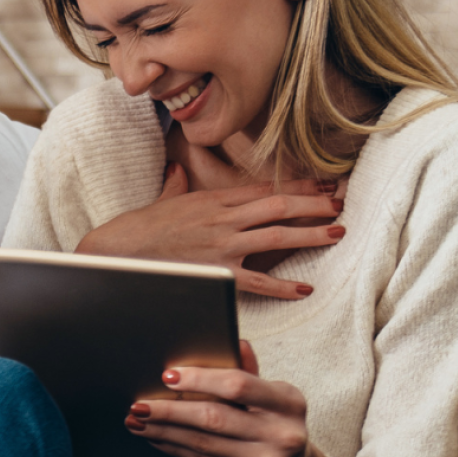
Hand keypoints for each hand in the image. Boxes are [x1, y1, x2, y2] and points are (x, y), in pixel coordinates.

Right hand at [75, 153, 344, 299]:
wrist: (116, 251)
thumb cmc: (136, 229)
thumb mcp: (162, 199)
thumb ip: (175, 184)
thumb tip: (176, 169)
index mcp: (212, 198)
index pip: (264, 188)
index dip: (297, 185)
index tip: (322, 184)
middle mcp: (222, 217)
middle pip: (279, 205)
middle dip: (314, 203)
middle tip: (341, 204)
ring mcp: (221, 244)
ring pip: (277, 235)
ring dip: (310, 233)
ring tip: (337, 233)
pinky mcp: (216, 271)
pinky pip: (257, 280)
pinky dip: (283, 286)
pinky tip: (304, 288)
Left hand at [128, 342, 340, 456]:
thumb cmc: (274, 426)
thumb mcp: (273, 399)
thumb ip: (251, 373)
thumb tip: (237, 342)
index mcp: (289, 402)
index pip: (238, 384)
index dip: (200, 379)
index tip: (167, 376)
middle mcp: (283, 433)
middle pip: (214, 417)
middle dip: (170, 410)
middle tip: (138, 405)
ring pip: (202, 442)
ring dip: (163, 431)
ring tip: (137, 421)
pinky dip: (173, 447)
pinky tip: (156, 438)